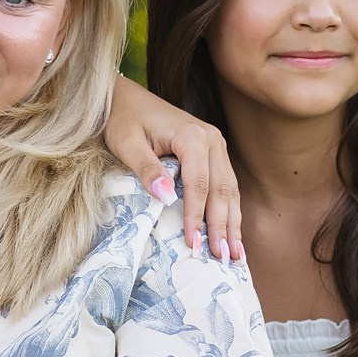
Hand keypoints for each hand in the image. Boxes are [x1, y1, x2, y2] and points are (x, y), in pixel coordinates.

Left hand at [104, 76, 241, 261]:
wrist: (126, 97)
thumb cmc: (122, 119)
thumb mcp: (127, 143)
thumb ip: (147, 169)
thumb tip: (167, 197)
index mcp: (193, 136)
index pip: (199, 184)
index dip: (197, 217)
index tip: (194, 244)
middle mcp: (212, 139)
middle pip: (221, 190)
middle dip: (222, 226)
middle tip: (223, 258)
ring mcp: (216, 145)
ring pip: (229, 190)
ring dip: (232, 223)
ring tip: (235, 255)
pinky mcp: (213, 153)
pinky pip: (225, 185)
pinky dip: (229, 211)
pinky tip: (232, 233)